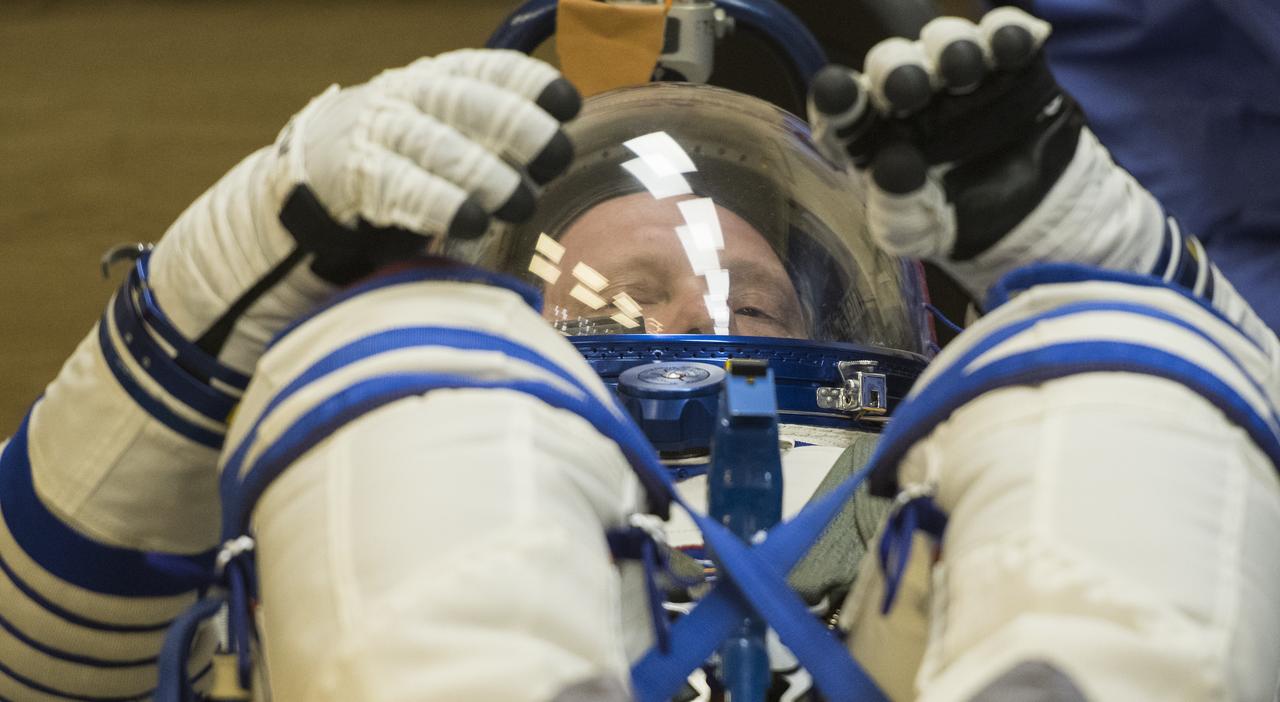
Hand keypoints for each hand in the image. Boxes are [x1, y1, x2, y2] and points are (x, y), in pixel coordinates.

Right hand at [146, 50, 579, 371]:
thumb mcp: (442, 132)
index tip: (566, 102)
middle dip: (517, 127)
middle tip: (555, 156)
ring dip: (484, 174)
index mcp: (435, 81)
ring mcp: (375, 134)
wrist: (307, 185)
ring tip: (518, 203)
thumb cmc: (398, 162)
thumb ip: (490, 136)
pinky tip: (469, 223)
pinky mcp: (354, 177)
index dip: (528, 83)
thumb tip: (556, 150)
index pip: (485, 69)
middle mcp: (406, 98)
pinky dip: (439, 204)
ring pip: (436, 146)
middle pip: (466, 103)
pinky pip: (400, 187)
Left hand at [807, 8, 1117, 293]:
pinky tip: (1013, 45)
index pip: (840, 106)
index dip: (836, 97)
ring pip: (943, 40)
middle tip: (907, 88)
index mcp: (869, 131)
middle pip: (890, 64)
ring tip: (962, 69)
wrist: (1027, 220)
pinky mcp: (1008, 62)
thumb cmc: (949, 221)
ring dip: (950, 49)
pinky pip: (1004, 35)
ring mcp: (955, 72)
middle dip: (896, 71)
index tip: (837, 93)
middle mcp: (906, 92)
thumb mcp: (915, 229)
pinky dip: (1007, 34)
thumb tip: (891, 167)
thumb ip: (895, 206)